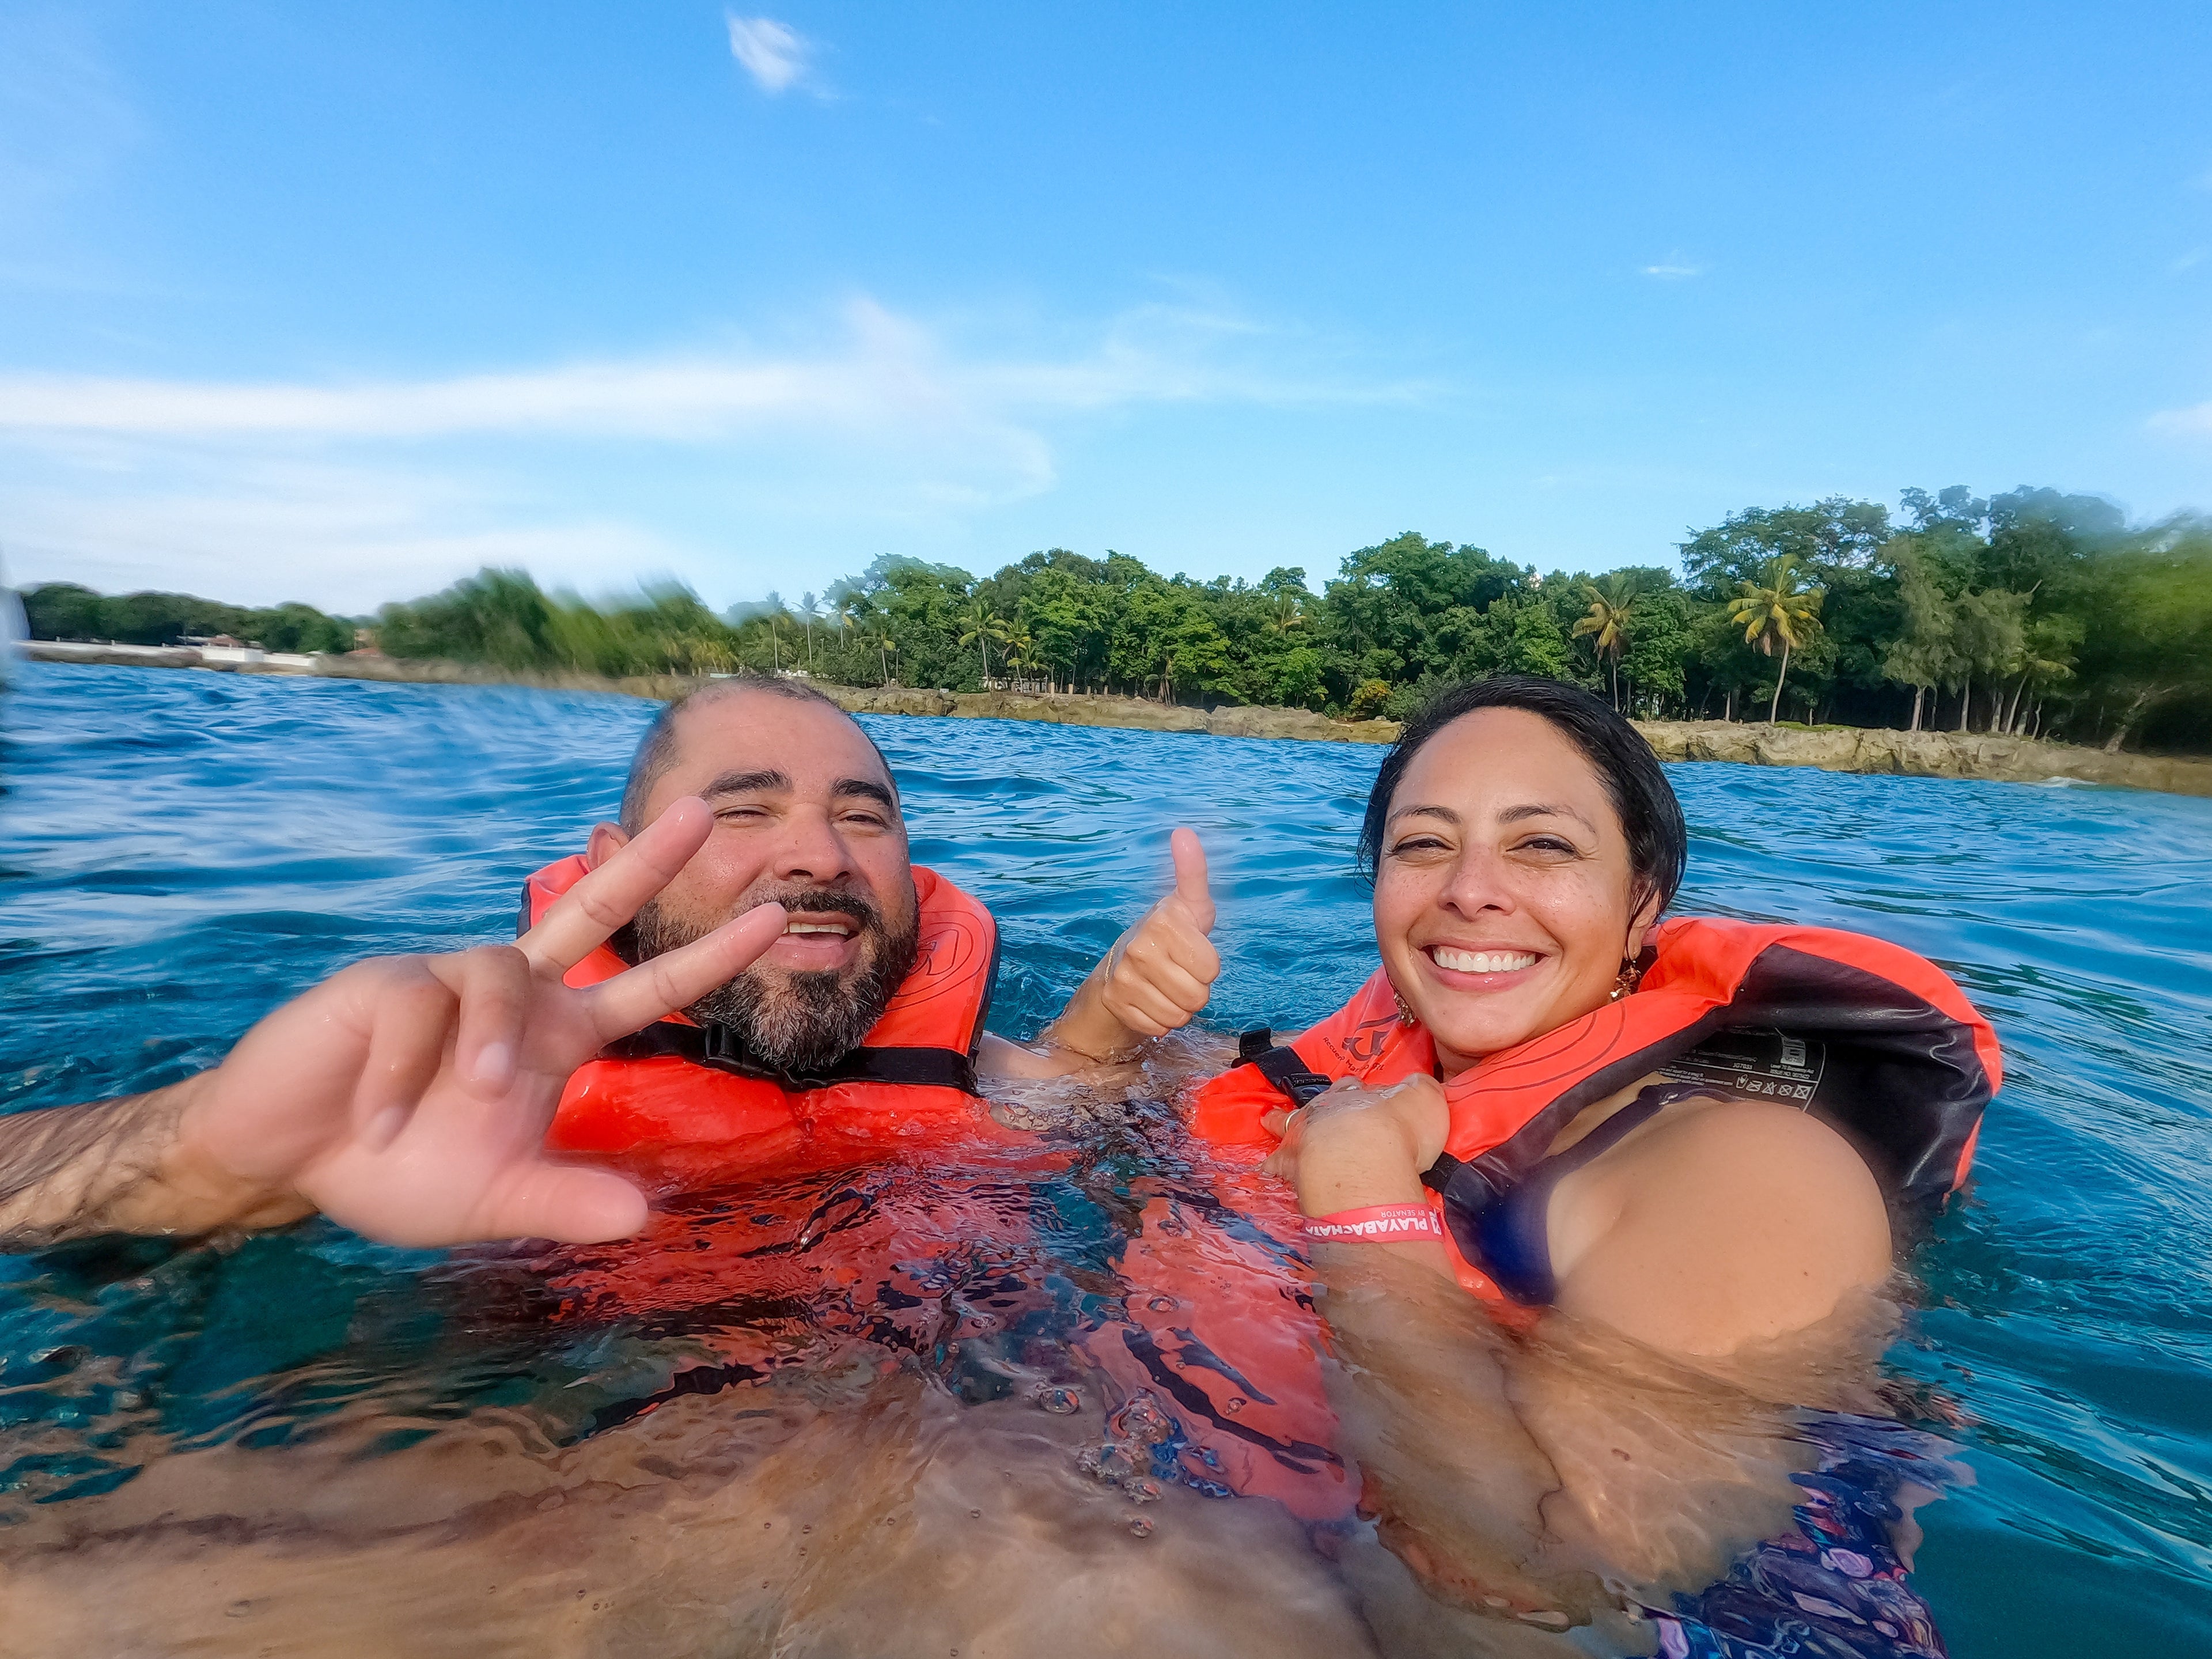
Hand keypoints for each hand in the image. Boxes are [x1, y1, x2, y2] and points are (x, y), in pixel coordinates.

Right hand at [172, 799, 785, 1247]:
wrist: (286, 1159)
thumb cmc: (396, 1168)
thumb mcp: (493, 1197)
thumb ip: (564, 1202)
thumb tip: (644, 1219)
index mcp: (552, 1037)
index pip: (646, 988)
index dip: (708, 958)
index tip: (775, 921)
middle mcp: (512, 993)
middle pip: (590, 909)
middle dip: (646, 862)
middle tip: (704, 812)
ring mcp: (447, 979)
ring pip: (497, 972)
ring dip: (489, 1037)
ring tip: (470, 1095)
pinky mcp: (380, 982)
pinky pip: (412, 1008)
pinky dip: (399, 1072)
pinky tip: (379, 1120)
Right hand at [1043, 827, 1218, 1060]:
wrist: (1124, 960)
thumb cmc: (1171, 932)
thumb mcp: (1190, 904)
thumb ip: (1193, 871)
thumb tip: (1184, 832)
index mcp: (1163, 921)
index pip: (1211, 968)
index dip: (1208, 964)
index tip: (1192, 950)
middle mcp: (1139, 947)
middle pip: (1198, 996)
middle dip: (1196, 988)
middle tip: (1180, 971)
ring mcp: (1124, 977)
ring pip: (1179, 1016)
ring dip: (1180, 1007)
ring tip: (1167, 985)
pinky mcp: (1116, 1002)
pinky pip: (1158, 1026)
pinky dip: (1160, 1020)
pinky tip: (1152, 999)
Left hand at [1261, 1073, 1448, 1212]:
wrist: (1365, 1162)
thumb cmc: (1399, 1131)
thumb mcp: (1424, 1099)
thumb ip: (1420, 1088)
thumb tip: (1415, 1082)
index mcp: (1357, 1094)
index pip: (1355, 1087)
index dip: (1357, 1091)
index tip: (1356, 1091)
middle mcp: (1326, 1109)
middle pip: (1318, 1101)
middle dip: (1319, 1104)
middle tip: (1316, 1107)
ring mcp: (1304, 1135)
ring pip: (1287, 1123)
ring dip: (1280, 1122)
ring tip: (1268, 1120)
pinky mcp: (1291, 1166)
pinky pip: (1276, 1164)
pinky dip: (1271, 1165)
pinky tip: (1264, 1166)